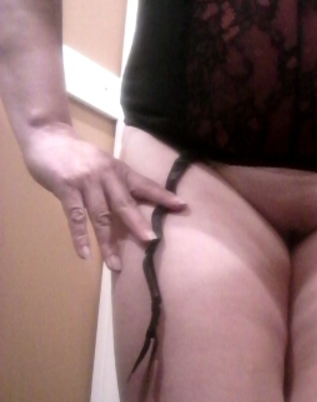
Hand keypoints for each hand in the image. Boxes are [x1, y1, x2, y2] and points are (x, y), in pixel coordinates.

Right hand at [23, 123, 185, 271]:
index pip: (145, 184)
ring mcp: (86, 182)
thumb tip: (135, 208)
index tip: (182, 206)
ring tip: (115, 264)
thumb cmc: (80, 156)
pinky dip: (80, 237)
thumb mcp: (105, 164)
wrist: (49, 137)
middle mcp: (106, 175)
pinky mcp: (66, 189)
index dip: (163, 196)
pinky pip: (75, 217)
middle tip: (151, 241)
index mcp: (119, 170)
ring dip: (108, 242)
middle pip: (125, 203)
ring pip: (100, 216)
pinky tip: (85, 254)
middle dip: (138, 223)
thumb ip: (118, 184)